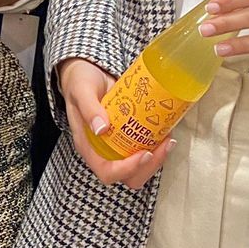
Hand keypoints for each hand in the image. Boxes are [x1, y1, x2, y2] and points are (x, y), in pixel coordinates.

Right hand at [58, 56, 169, 189]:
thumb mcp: (81, 90)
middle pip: (128, 176)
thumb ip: (89, 108)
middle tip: (163, 145)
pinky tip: (166, 131)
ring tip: (168, 139)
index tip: (144, 153)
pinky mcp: (129, 136)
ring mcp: (118, 145)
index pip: (107, 172)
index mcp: (89, 146)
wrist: (88, 71)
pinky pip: (146, 150)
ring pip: (141, 167)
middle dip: (149, 166)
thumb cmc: (80, 81)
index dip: (127, 169)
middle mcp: (104, 150)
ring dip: (158, 158)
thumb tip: (101, 128)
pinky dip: (159, 146)